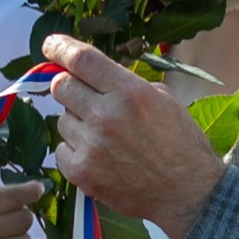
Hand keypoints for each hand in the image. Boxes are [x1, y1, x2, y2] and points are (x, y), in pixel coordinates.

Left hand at [42, 39, 223, 238]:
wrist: (188, 194)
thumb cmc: (181, 145)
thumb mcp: (163, 100)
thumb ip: (125, 83)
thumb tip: (92, 73)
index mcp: (130, 93)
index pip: (82, 60)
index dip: (61, 48)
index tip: (50, 45)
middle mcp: (107, 116)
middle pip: (61, 86)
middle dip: (69, 87)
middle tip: (84, 97)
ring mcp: (92, 146)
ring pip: (62, 119)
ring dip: (77, 123)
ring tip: (105, 137)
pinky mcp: (81, 173)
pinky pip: (62, 149)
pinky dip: (75, 150)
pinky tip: (100, 157)